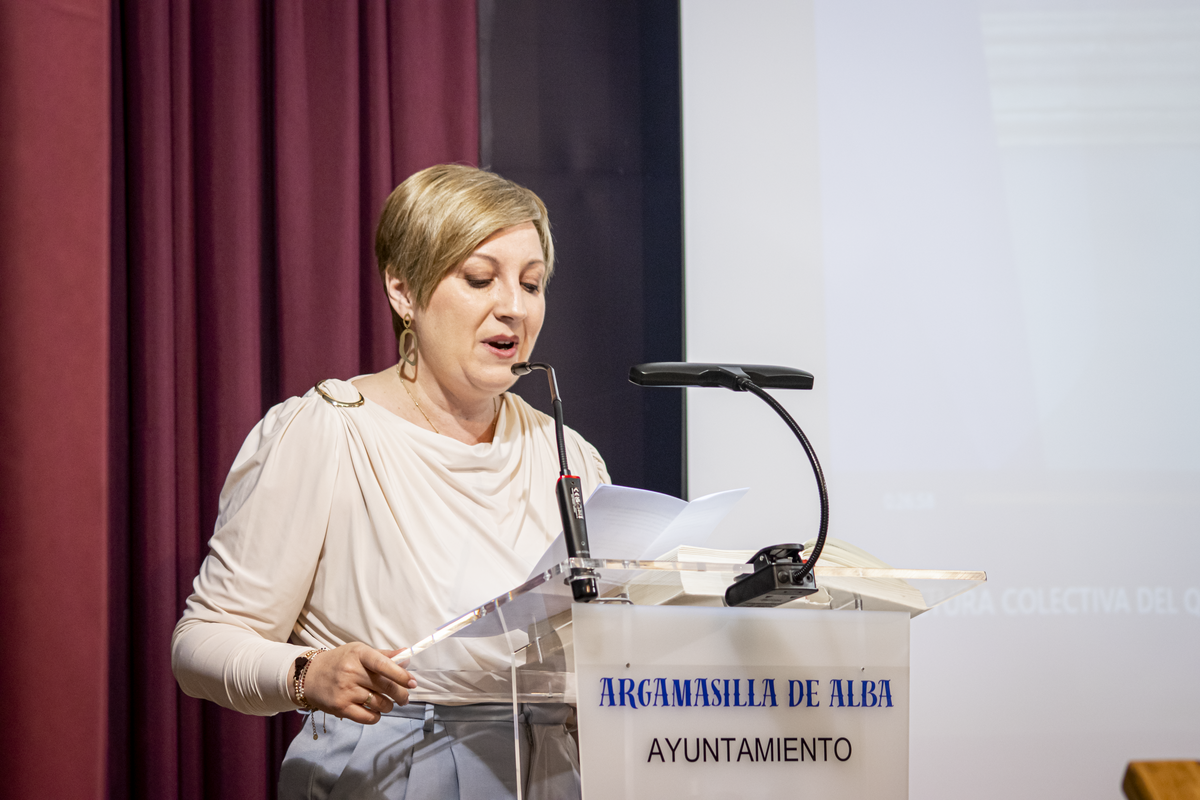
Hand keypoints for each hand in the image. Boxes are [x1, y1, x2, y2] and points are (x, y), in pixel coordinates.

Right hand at [299, 643, 416, 724]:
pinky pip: (368, 717)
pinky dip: (377, 716)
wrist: (309, 676)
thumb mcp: (359, 652)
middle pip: (385, 686)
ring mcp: (345, 691)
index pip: (383, 664)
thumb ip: (384, 655)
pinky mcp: (341, 708)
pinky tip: (376, 711)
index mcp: (359, 654)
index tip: (412, 682)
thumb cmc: (340, 662)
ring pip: (380, 703)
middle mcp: (351, 672)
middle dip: (401, 694)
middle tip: (405, 697)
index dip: (401, 674)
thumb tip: (407, 657)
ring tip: (388, 703)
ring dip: (389, 706)